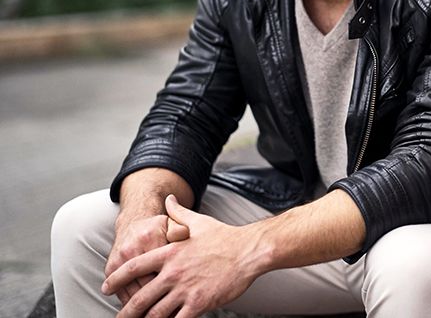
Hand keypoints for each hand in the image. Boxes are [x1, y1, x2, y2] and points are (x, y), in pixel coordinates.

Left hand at [103, 195, 260, 317]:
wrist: (248, 250)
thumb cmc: (224, 236)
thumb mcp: (198, 221)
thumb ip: (178, 213)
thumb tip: (168, 199)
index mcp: (170, 252)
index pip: (134, 267)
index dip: (116, 279)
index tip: (107, 287)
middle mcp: (173, 272)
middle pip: (140, 297)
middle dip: (125, 311)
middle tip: (118, 317)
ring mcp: (185, 289)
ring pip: (155, 313)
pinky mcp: (199, 302)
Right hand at [105, 211, 189, 306]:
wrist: (133, 223)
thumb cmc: (157, 227)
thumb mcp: (171, 224)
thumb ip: (179, 230)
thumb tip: (184, 234)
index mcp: (149, 239)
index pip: (160, 269)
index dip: (171, 287)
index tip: (181, 300)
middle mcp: (131, 251)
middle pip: (145, 286)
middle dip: (158, 303)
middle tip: (171, 314)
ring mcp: (119, 261)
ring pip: (132, 294)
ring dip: (144, 309)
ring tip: (156, 317)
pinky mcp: (110, 269)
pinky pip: (122, 294)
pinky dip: (133, 305)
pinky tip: (144, 314)